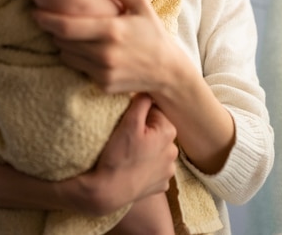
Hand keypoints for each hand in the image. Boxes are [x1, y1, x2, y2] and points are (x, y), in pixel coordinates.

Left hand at [34, 0, 173, 94]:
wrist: (167, 71)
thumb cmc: (153, 32)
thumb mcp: (140, 3)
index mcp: (112, 30)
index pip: (66, 26)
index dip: (46, 19)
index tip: (35, 12)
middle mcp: (105, 54)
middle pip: (62, 41)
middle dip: (54, 30)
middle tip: (53, 20)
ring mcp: (103, 72)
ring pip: (66, 56)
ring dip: (64, 44)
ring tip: (73, 34)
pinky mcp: (102, 84)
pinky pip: (78, 68)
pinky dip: (78, 57)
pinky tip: (89, 49)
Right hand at [69, 93, 177, 215]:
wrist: (108, 191)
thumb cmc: (118, 155)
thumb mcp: (129, 122)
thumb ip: (142, 101)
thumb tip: (148, 90)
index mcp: (168, 132)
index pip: (155, 112)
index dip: (140, 115)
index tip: (128, 123)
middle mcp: (173, 151)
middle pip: (157, 131)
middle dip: (145, 131)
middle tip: (127, 138)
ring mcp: (169, 170)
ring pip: (157, 149)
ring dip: (147, 148)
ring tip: (130, 153)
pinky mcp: (162, 185)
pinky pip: (155, 168)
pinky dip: (147, 166)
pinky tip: (134, 167)